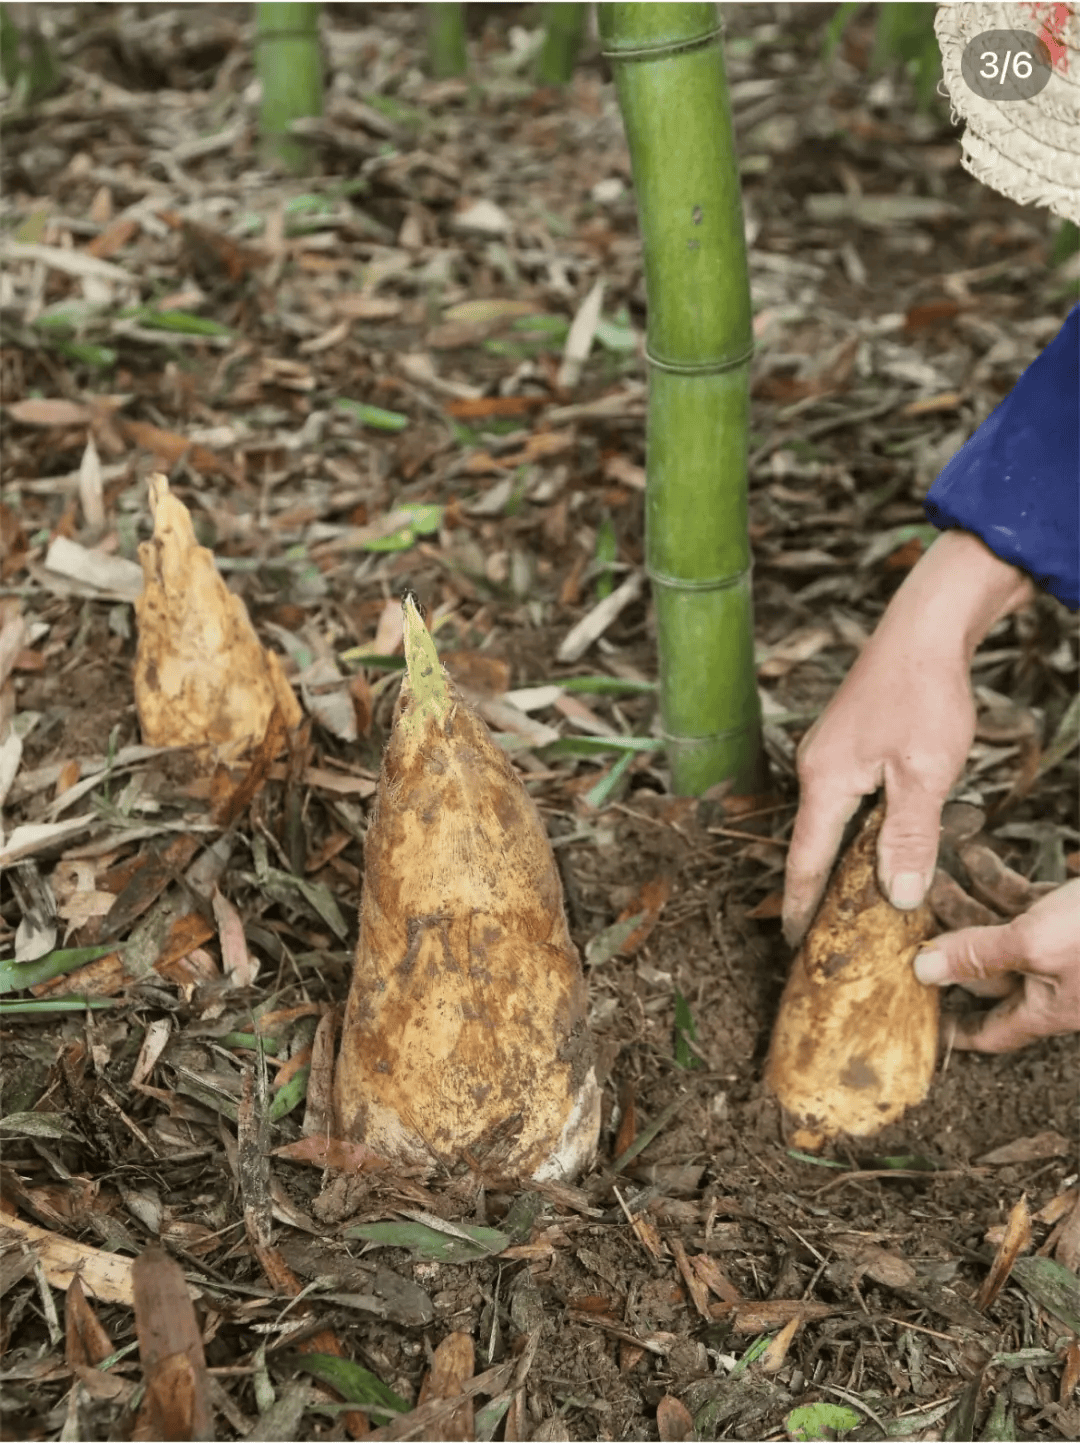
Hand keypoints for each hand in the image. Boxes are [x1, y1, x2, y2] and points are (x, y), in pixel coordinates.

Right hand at [782, 531, 1034, 947]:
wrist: (925, 628)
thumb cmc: (923, 695)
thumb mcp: (925, 775)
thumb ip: (909, 838)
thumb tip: (897, 897)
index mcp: (824, 782)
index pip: (805, 861)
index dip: (800, 906)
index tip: (794, 944)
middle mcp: (814, 769)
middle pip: (811, 842)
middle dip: (816, 890)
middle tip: (825, 935)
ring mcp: (829, 752)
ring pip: (830, 819)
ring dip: (838, 858)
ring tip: (849, 899)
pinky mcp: (847, 741)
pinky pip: (842, 797)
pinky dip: (852, 828)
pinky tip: (875, 839)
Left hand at [914, 879, 1079, 1050]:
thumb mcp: (1035, 945)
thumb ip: (979, 955)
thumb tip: (925, 971)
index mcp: (1046, 1006)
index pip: (990, 1031)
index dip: (953, 1030)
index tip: (916, 1021)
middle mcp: (1051, 982)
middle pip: (985, 968)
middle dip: (947, 941)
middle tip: (912, 916)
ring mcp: (1060, 946)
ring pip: (1000, 930)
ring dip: (967, 902)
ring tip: (936, 877)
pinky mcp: (1071, 912)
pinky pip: (1024, 901)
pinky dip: (998, 881)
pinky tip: (976, 857)